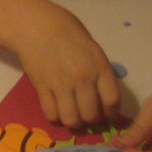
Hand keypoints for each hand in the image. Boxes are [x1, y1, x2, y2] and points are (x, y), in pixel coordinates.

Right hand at [15, 1, 120, 128]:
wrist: (39, 29)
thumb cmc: (70, 35)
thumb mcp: (94, 51)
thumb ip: (99, 74)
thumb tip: (102, 98)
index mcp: (99, 67)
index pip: (111, 101)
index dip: (111, 114)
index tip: (107, 115)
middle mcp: (82, 79)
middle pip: (90, 115)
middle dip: (91, 121)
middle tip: (88, 118)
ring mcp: (60, 85)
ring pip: (70, 119)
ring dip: (73, 123)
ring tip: (73, 117)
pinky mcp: (42, 89)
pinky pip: (51, 114)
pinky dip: (56, 118)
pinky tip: (58, 112)